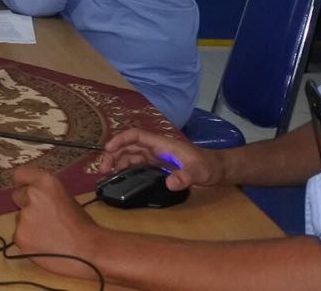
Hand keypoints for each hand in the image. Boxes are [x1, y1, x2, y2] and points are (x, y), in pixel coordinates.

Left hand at [11, 166, 101, 279]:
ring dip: (29, 226)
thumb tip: (36, 197)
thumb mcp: (66, 199)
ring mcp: (23, 216)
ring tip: (50, 236)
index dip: (23, 184)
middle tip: (42, 218)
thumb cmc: (83, 227)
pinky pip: (19, 236)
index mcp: (46, 182)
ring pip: (20, 219)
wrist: (89, 251)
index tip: (24, 189)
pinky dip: (29, 241)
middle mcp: (32, 194)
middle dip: (26, 205)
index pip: (21, 174)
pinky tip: (45, 246)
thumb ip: (47, 194)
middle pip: (18, 196)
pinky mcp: (19, 236)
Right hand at [102, 128, 223, 189]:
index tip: (108, 149)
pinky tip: (120, 175)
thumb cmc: (209, 166)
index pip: (137, 136)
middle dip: (114, 153)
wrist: (217, 169)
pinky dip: (125, 167)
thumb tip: (169, 184)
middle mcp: (156, 147)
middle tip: (103, 169)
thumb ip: (185, 176)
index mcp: (162, 144)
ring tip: (107, 173)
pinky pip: (136, 163)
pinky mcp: (157, 165)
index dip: (121, 140)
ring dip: (117, 161)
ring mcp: (156, 156)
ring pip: (131, 154)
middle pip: (129, 145)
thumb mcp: (199, 172)